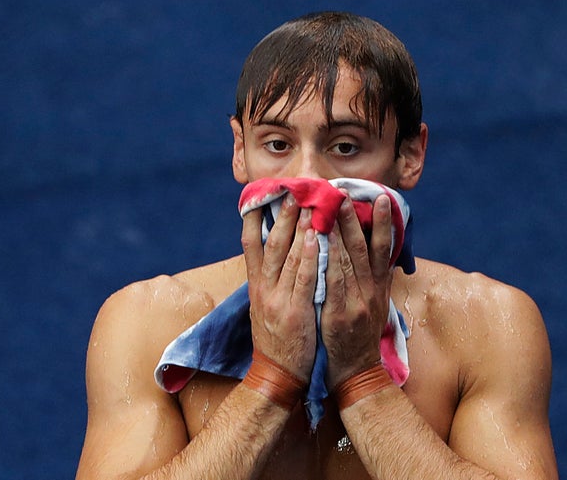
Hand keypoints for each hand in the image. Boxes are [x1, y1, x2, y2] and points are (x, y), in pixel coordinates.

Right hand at [241, 194, 318, 380]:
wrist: (277, 375)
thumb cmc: (277, 339)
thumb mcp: (265, 306)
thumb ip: (271, 280)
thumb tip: (277, 253)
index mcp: (256, 286)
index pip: (250, 245)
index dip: (255, 218)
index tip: (261, 195)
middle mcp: (264, 289)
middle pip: (270, 244)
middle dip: (280, 216)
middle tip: (290, 191)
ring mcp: (278, 300)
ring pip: (288, 257)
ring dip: (298, 229)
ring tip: (307, 205)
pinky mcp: (296, 312)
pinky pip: (304, 280)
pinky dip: (309, 257)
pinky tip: (316, 239)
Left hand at [321, 194, 393, 388]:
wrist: (356, 374)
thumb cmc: (361, 338)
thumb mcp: (375, 307)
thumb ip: (374, 280)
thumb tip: (377, 255)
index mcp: (379, 288)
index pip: (382, 250)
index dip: (383, 224)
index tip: (380, 199)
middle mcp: (370, 292)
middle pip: (363, 249)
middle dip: (353, 219)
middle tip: (344, 193)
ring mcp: (356, 303)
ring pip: (346, 261)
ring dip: (337, 232)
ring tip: (329, 208)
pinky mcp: (339, 316)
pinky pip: (331, 282)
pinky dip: (325, 260)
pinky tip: (316, 242)